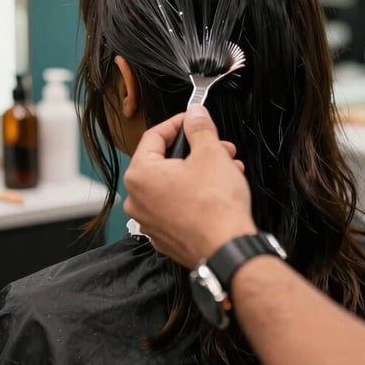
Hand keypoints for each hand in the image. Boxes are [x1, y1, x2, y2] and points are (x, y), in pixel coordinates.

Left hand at [123, 106, 256, 267]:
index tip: (192, 119)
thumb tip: (194, 115)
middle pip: (165, 161)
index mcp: (140, 175)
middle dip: (195, 150)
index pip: (153, 136)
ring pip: (173, 184)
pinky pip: (176, 205)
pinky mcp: (165, 237)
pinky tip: (218, 190)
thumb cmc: (215, 206)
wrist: (227, 249)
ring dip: (199, 171)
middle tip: (218, 145)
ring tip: (226, 167)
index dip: (177, 123)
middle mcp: (138, 200)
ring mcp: (150, 221)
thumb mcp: (210, 153)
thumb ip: (199, 128)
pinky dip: (195, 194)